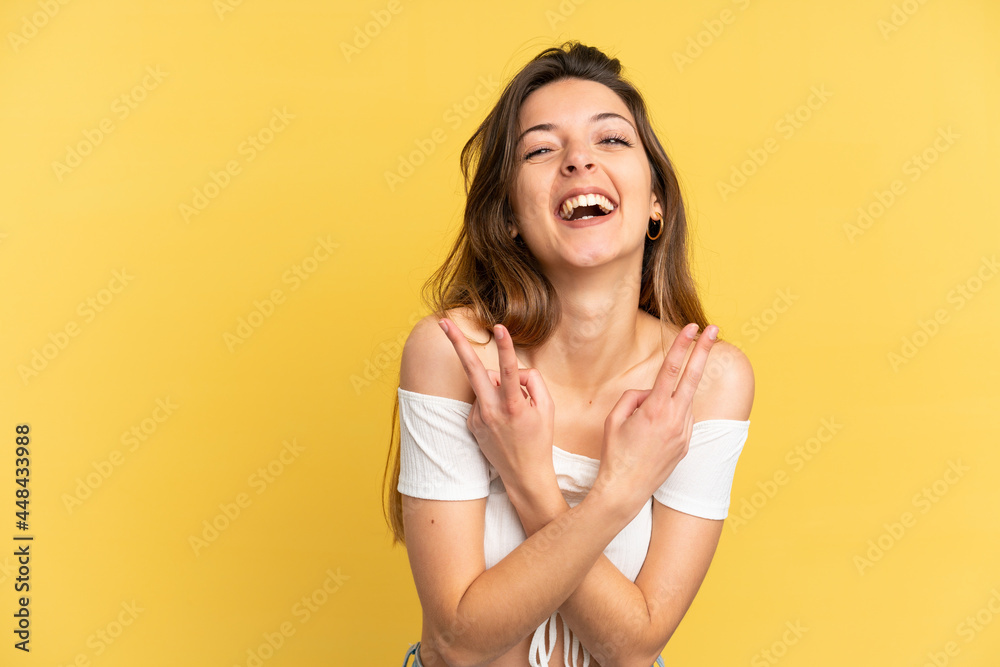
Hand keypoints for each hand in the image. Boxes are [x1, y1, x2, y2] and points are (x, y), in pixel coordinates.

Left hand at [437, 318, 555, 490]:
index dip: (505, 346)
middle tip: (442, 321)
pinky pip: (482, 399)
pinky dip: (493, 401)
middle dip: (457, 343)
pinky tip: (503, 420)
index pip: (509, 370)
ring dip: (497, 385)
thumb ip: (533, 382)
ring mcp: (477, 418)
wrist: (523, 475)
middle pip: (471, 369)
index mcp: (513, 407)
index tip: (499, 327)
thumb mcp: (548, 409)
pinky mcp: (471, 423)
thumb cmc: (540, 440)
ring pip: (484, 383)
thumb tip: (513, 370)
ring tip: (514, 411)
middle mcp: (491, 411)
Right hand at [594, 322, 717, 516]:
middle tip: (714, 329)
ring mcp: (684, 433)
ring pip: (681, 402)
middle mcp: (675, 419)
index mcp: (655, 409)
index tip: (692, 328)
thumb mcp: (614, 419)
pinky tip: (652, 433)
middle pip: (693, 377)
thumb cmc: (615, 454)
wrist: (625, 491)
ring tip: (643, 424)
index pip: (672, 369)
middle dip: (703, 350)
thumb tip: (648, 392)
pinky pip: (680, 420)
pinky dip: (670, 416)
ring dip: (669, 399)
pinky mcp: (686, 445)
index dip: (682, 345)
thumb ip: (633, 397)